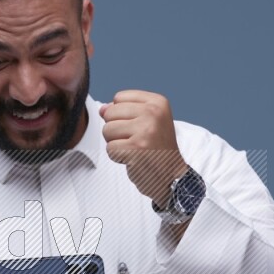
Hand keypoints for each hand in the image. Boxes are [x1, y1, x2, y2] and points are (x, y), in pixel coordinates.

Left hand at [100, 90, 187, 205]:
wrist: (171, 176)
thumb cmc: (156, 148)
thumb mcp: (147, 121)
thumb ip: (123, 111)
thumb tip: (102, 109)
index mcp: (157, 102)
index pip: (119, 97)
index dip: (120, 114)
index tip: (137, 126)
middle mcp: (153, 113)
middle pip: (110, 113)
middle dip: (115, 129)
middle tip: (134, 140)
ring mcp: (145, 130)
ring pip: (107, 130)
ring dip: (115, 143)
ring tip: (133, 149)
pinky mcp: (136, 149)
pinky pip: (110, 148)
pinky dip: (117, 156)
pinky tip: (132, 158)